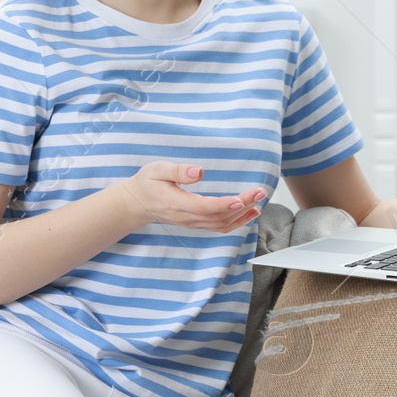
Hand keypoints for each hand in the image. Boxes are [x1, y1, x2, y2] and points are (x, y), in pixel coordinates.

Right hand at [117, 162, 266, 232]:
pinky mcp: (196, 224)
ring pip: (222, 225)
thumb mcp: (158, 169)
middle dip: (242, 206)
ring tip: (259, 202)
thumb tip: (200, 172)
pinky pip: (219, 227)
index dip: (224, 205)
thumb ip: (179, 171)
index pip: (205, 208)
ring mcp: (192, 223)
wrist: (137, 203)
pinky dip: (237, 222)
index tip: (241, 199)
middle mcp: (186, 217)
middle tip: (259, 192)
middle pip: (218, 217)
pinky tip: (249, 213)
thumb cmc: (147, 183)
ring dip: (243, 215)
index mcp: (177, 203)